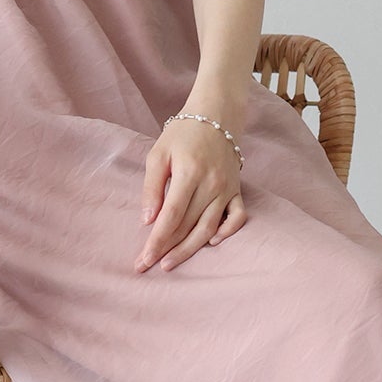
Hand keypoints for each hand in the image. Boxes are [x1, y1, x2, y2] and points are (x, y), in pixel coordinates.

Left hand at [135, 115, 246, 272]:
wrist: (217, 115)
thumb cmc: (183, 133)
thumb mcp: (158, 154)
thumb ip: (151, 187)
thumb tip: (147, 221)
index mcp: (189, 173)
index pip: (171, 216)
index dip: (156, 240)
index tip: (143, 258)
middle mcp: (211, 184)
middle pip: (188, 226)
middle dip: (167, 249)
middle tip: (149, 266)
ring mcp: (227, 188)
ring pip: (209, 228)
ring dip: (190, 249)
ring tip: (170, 263)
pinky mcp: (237, 190)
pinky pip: (237, 217)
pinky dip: (227, 233)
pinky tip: (210, 242)